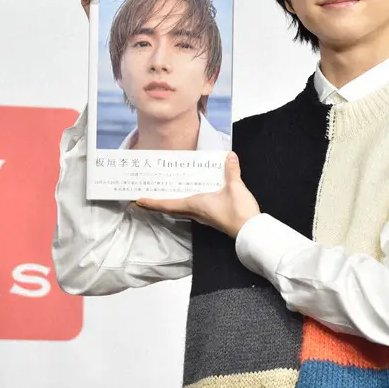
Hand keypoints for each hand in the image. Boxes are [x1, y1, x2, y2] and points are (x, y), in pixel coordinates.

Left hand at [136, 153, 260, 238]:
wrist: (251, 231)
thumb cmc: (239, 212)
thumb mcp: (235, 187)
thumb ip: (231, 170)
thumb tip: (229, 156)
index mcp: (195, 205)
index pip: (168, 204)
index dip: (152, 203)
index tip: (137, 201)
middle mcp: (195, 212)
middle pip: (170, 208)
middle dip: (156, 203)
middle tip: (143, 198)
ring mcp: (203, 216)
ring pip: (180, 210)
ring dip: (169, 204)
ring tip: (162, 194)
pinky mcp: (211, 217)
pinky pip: (191, 210)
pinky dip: (182, 204)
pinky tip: (187, 196)